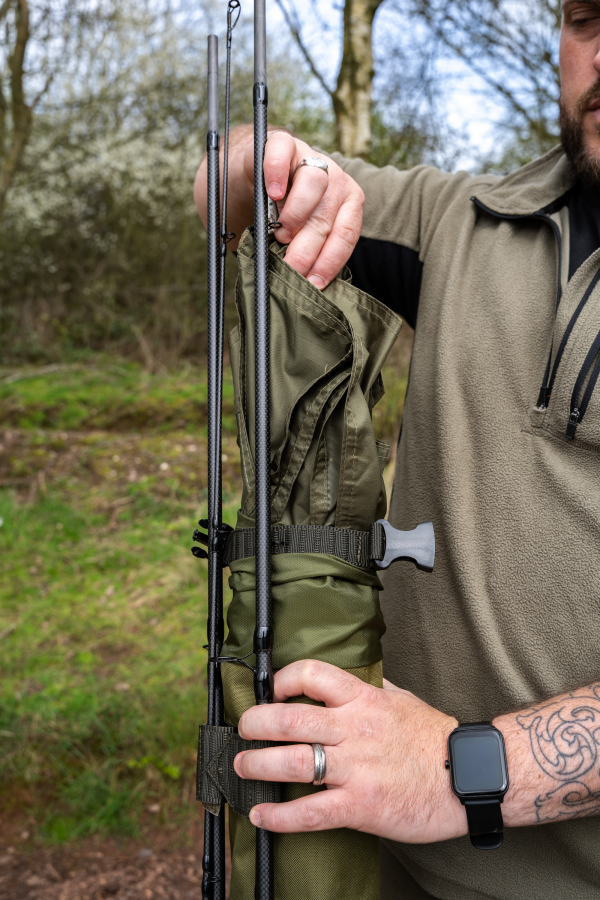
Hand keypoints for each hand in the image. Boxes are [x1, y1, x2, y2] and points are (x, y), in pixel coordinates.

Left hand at [234, 660, 466, 841]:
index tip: (270, 690)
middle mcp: (355, 729)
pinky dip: (280, 816)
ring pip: (295, 763)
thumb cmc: (434, 739)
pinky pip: (311, 812)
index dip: (282, 679)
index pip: (312, 674)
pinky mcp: (361, 806)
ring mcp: (357, 769)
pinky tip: (261, 815)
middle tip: (244, 728)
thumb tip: (345, 680)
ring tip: (242, 767)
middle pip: (291, 719)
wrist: (467, 778)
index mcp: (364, 699)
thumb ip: (369, 689)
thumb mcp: (401, 699)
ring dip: (258, 765)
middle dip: (256, 723)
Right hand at [248, 132, 363, 289]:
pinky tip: (270, 193)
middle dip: (309, 248)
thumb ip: (309, 249)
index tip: (314, 283)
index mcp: (347, 201)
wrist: (255, 175)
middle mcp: (334, 178)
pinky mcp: (281, 143)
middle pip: (327, 215)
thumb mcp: (300, 233)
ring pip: (313, 182)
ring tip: (281, 234)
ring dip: (297, 214)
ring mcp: (309, 157)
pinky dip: (277, 173)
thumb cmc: (280, 211)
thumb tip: (306, 284)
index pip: (346, 233)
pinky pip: (282, 153)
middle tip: (292, 269)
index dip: (331, 260)